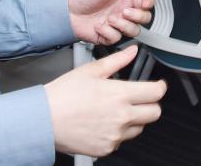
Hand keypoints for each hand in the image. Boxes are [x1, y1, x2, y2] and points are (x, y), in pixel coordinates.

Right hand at [45, 45, 165, 156]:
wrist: (42, 120)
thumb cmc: (62, 96)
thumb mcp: (91, 71)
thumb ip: (117, 61)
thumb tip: (132, 52)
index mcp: (120, 95)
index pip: (156, 93)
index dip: (159, 87)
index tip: (156, 86)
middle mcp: (120, 117)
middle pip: (155, 113)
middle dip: (150, 104)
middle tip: (140, 99)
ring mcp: (114, 135)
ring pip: (139, 128)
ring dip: (134, 119)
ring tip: (116, 111)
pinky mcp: (105, 149)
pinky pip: (121, 141)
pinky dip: (117, 133)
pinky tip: (104, 123)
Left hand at [69, 0, 153, 44]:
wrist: (66, 12)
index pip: (146, 2)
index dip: (148, 3)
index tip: (143, 3)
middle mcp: (123, 13)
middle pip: (144, 18)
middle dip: (137, 16)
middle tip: (124, 11)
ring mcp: (117, 25)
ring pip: (134, 30)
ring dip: (123, 25)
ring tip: (109, 19)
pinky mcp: (108, 36)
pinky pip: (117, 38)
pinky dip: (108, 32)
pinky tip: (99, 26)